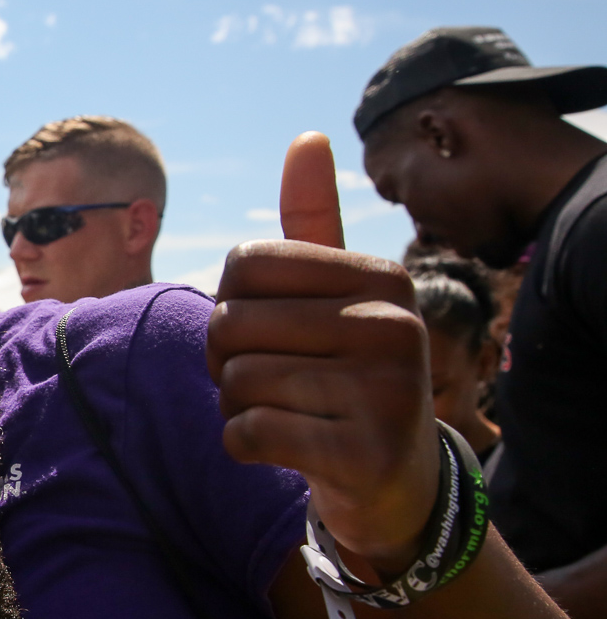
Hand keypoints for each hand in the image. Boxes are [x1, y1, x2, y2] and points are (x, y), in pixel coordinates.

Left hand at [206, 132, 439, 571]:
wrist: (394, 480)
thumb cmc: (346, 374)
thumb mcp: (337, 295)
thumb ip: (314, 224)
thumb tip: (307, 138)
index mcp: (383, 277)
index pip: (244, 263)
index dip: (231, 304)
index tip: (266, 333)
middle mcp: (394, 326)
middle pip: (229, 323)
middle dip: (225, 362)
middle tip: (270, 385)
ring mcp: (386, 392)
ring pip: (235, 381)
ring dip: (236, 406)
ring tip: (286, 415)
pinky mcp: (363, 454)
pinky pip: (247, 433)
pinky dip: (244, 445)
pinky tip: (284, 451)